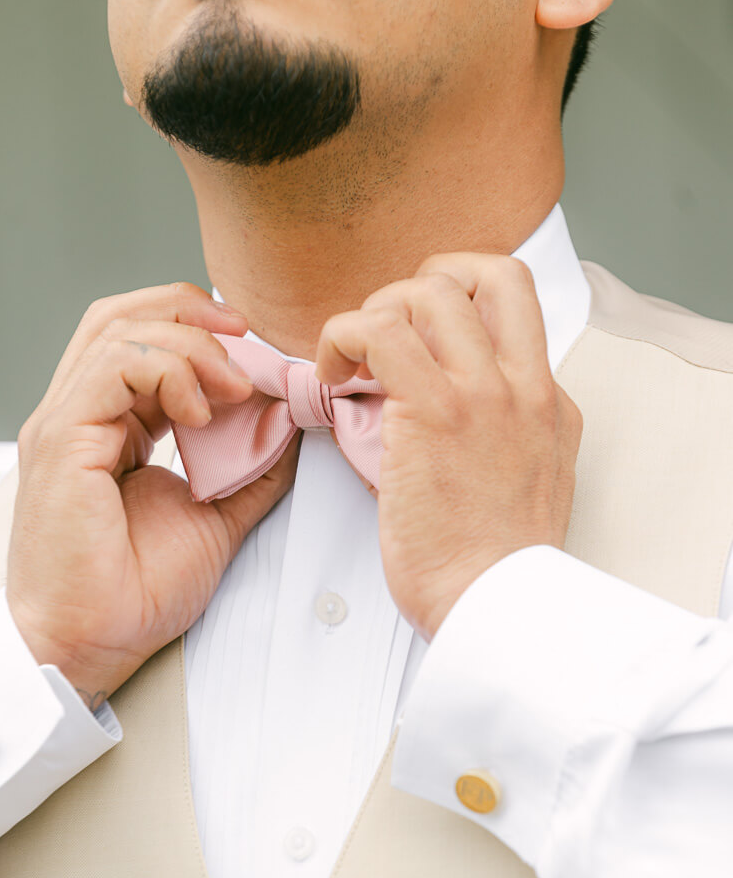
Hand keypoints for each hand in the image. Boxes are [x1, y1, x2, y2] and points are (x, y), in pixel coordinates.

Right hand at [7, 282, 299, 708]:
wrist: (94, 643)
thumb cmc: (135, 593)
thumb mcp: (216, 519)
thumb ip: (250, 470)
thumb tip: (289, 428)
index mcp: (108, 428)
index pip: (141, 341)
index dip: (199, 329)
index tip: (253, 353)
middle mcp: (80, 416)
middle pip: (123, 317)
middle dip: (191, 311)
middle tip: (246, 336)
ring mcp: (65, 424)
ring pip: (118, 330)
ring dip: (189, 344)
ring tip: (234, 386)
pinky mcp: (62, 440)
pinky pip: (112, 367)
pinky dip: (167, 370)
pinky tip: (200, 412)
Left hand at [315, 254, 582, 640]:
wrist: (496, 605)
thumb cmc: (494, 565)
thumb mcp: (534, 487)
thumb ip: (511, 438)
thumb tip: (462, 418)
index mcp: (548, 401)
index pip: (516, 301)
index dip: (459, 298)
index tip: (420, 333)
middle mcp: (523, 385)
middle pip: (484, 271)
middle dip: (420, 285)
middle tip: (385, 337)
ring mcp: (482, 394)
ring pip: (428, 291)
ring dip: (375, 312)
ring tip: (350, 362)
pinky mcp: (433, 414)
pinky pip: (380, 332)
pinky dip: (342, 336)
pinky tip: (329, 375)